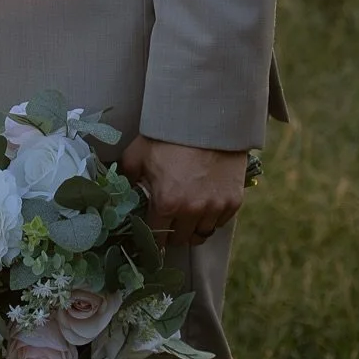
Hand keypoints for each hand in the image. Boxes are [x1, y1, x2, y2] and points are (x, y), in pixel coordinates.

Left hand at [120, 135, 246, 246]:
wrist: (206, 118)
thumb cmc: (168, 135)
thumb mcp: (138, 153)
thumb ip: (129, 177)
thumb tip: (124, 190)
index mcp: (166, 203)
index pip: (157, 238)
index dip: (152, 238)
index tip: (152, 235)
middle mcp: (192, 211)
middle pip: (180, 240)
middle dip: (172, 232)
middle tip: (169, 219)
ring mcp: (215, 207)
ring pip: (202, 234)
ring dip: (193, 227)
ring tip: (187, 213)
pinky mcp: (233, 201)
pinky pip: (220, 222)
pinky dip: (212, 217)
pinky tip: (205, 202)